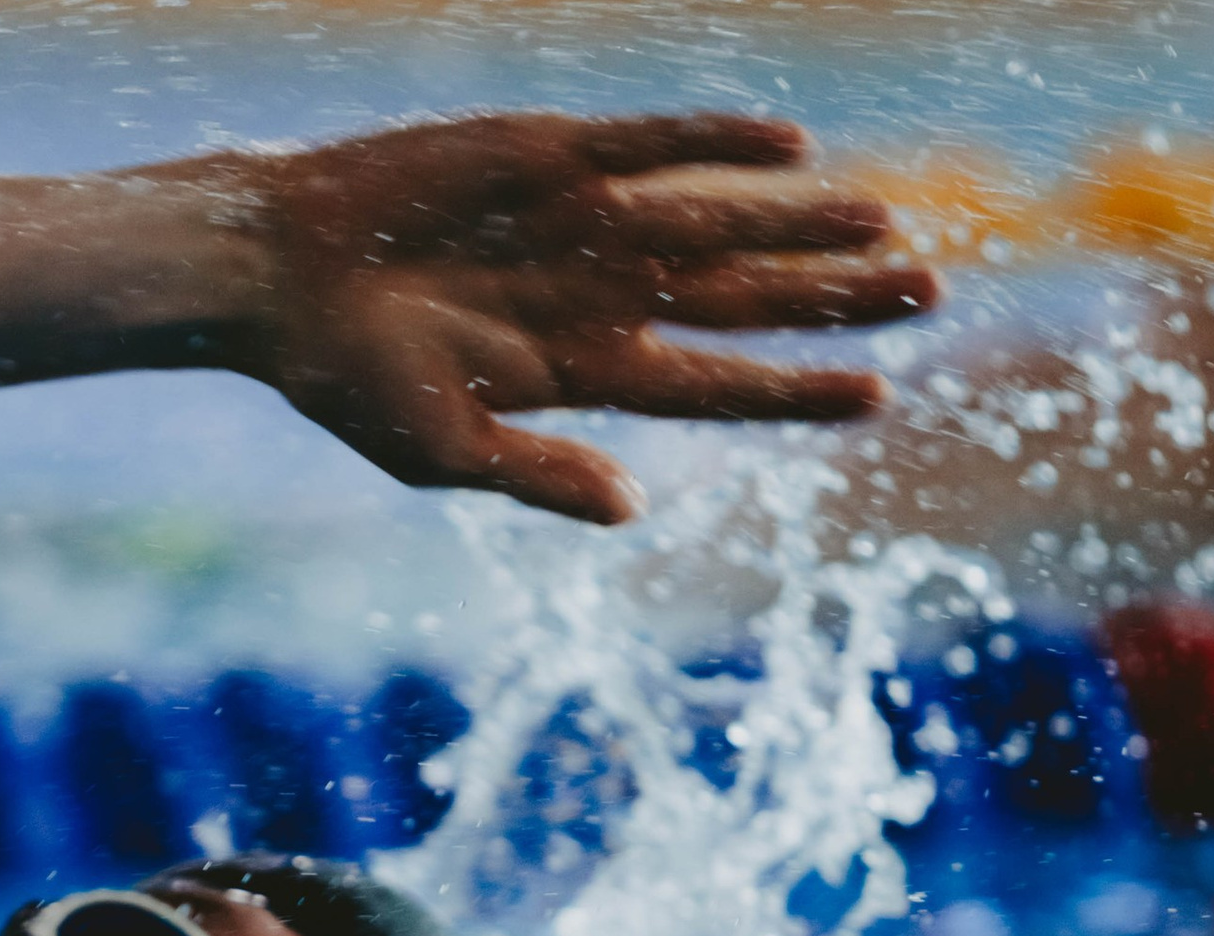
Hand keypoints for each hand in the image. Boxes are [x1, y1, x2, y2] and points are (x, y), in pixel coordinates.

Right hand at [226, 112, 938, 522]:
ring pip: (721, 221)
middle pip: (744, 299)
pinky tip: (788, 149)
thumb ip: (541, 474)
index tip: (878, 397)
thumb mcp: (443, 450)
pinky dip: (714, 145)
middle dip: (834, 297)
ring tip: (890, 221)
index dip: (794, 391)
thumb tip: (633, 511)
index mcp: (583, 375)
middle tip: (931, 291)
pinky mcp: (553, 155)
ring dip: (803, 222)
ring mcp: (586, 222)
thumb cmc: (349, 383)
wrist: (282, 276)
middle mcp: (603, 295)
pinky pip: (652, 145)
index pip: (715, 385)